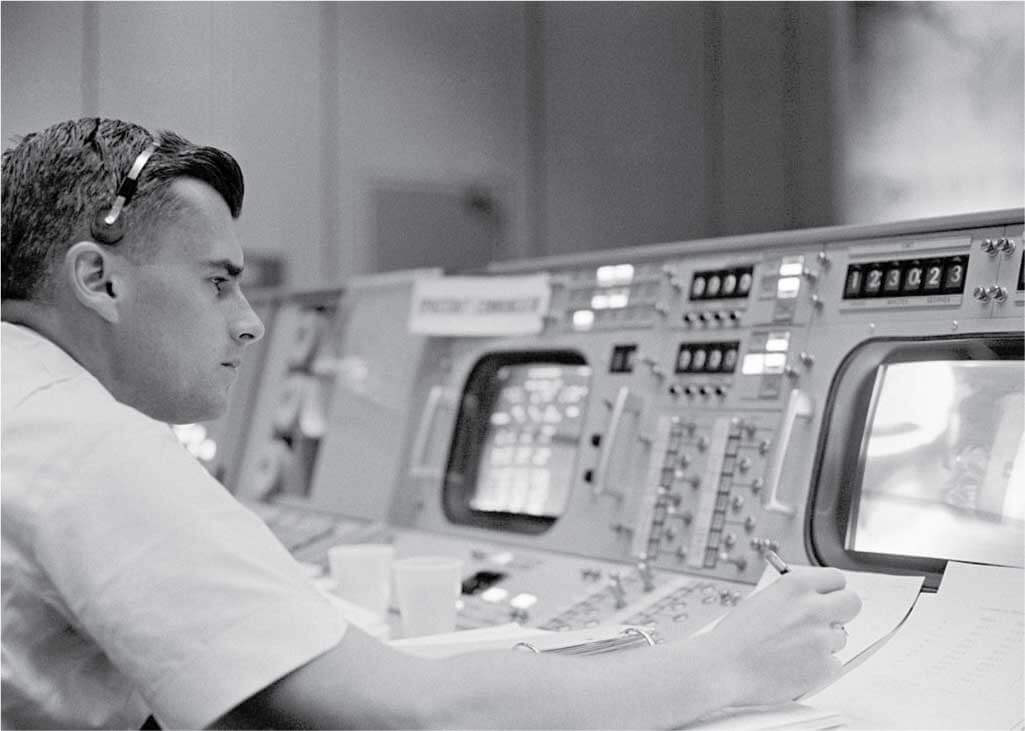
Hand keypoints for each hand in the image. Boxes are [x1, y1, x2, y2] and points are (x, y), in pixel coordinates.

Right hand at [705, 566, 861, 706]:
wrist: (722, 667)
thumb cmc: (735, 636)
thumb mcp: (763, 600)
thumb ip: (793, 597)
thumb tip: (815, 601)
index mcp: (796, 585)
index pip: (837, 578)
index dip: (831, 590)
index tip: (827, 597)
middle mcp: (813, 608)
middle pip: (852, 603)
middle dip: (842, 612)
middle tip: (826, 621)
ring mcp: (821, 638)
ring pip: (841, 637)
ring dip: (825, 643)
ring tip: (795, 650)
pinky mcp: (824, 666)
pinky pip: (834, 664)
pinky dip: (819, 667)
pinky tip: (795, 666)